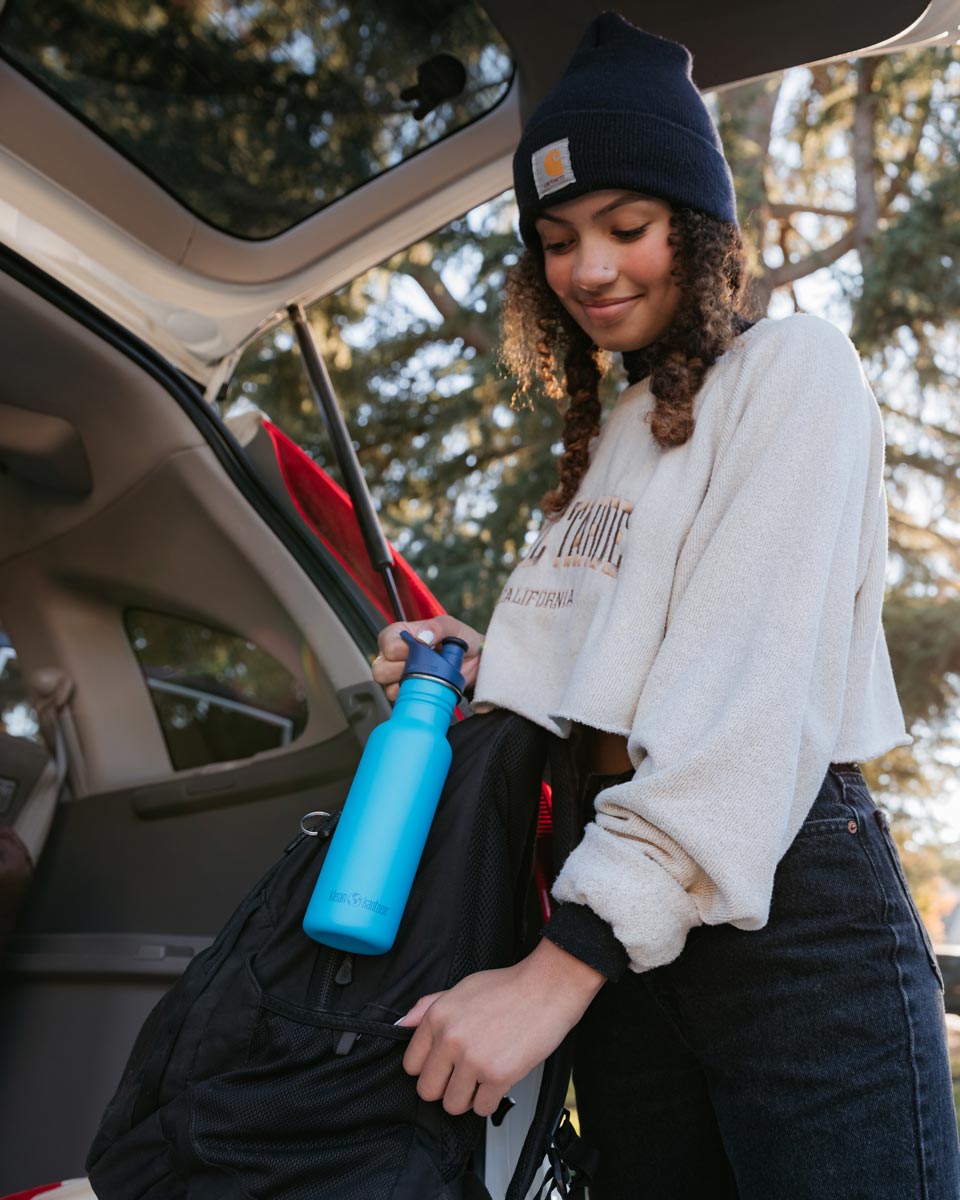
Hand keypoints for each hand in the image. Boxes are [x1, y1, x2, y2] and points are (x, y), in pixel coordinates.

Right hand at [372, 616, 484, 701]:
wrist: (476, 662)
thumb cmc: (461, 640)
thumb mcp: (452, 626)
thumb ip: (437, 626)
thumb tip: (422, 637)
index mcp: (401, 634)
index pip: (385, 641)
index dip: (398, 648)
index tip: (417, 648)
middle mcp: (395, 655)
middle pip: (380, 667)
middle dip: (401, 669)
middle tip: (423, 664)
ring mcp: (399, 675)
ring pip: (386, 685)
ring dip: (407, 682)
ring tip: (427, 675)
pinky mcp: (407, 691)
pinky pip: (398, 698)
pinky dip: (412, 694)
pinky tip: (426, 686)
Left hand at [398, 939, 604, 1116]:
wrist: (546, 988)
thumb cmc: (508, 987)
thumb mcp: (461, 988)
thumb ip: (428, 1007)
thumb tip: (402, 1025)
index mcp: (438, 1017)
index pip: (411, 1065)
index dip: (427, 1069)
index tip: (441, 1067)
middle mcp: (450, 1039)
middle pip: (428, 1091)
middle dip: (445, 1088)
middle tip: (463, 1077)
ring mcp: (473, 1059)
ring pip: (452, 1105)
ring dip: (467, 1098)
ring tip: (481, 1080)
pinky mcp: (498, 1076)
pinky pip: (482, 1109)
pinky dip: (490, 1101)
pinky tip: (498, 1082)